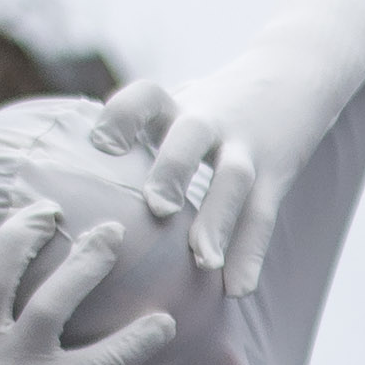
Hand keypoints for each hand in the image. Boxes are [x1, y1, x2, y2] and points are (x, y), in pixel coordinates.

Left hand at [92, 72, 292, 304]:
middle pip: (192, 136)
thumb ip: (134, 136)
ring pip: (234, 179)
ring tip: (203, 260)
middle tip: (157, 208)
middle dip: (174, 170)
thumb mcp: (176, 104)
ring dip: (218, 218)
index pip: (147, 96)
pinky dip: (250, 253)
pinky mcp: (276, 174)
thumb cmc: (214, 105)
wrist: (294, 76)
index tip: (101, 145)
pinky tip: (237, 289)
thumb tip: (70, 190)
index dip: (123, 116)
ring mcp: (246, 147)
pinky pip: (263, 216)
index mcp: (176, 104)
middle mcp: (210, 120)